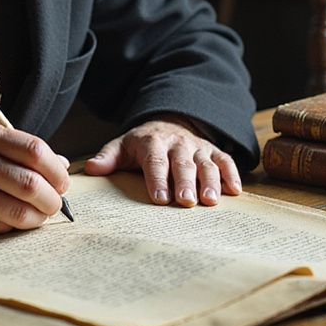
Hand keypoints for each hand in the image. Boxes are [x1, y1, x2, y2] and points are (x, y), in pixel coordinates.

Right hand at [0, 121, 70, 235]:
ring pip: (20, 212)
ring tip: (39, 215)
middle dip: (54, 199)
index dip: (57, 170)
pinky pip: (0, 227)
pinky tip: (14, 220)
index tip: (62, 180)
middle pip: (33, 185)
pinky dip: (14, 226)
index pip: (36, 151)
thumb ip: (15, 147)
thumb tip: (60, 163)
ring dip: (38, 218)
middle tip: (55, 203)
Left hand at [83, 116, 240, 206]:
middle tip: (186, 201)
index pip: (155, 161)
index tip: (159, 198)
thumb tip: (90, 169)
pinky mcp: (213, 151)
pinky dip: (231, 174)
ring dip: (210, 181)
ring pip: (205, 163)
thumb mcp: (122, 146)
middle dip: (185, 181)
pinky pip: (225, 160)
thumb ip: (108, 158)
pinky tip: (234, 190)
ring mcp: (197, 147)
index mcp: (152, 142)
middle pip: (182, 163)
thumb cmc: (142, 144)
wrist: (168, 124)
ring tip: (210, 200)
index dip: (157, 179)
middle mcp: (177, 143)